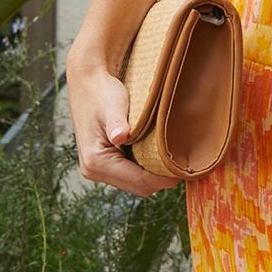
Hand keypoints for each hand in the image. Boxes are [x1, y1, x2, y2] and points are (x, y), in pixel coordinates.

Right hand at [68, 57, 185, 197]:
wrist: (88, 84)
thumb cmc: (102, 91)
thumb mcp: (113, 105)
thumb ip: (117, 122)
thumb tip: (120, 137)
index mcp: (95, 161)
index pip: (137, 181)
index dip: (163, 179)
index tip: (183, 170)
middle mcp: (93, 170)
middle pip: (137, 187)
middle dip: (161, 180)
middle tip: (183, 166)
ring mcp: (96, 169)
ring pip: (135, 184)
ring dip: (154, 176)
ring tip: (173, 161)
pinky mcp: (103, 164)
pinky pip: (130, 175)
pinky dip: (145, 169)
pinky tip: (158, 156)